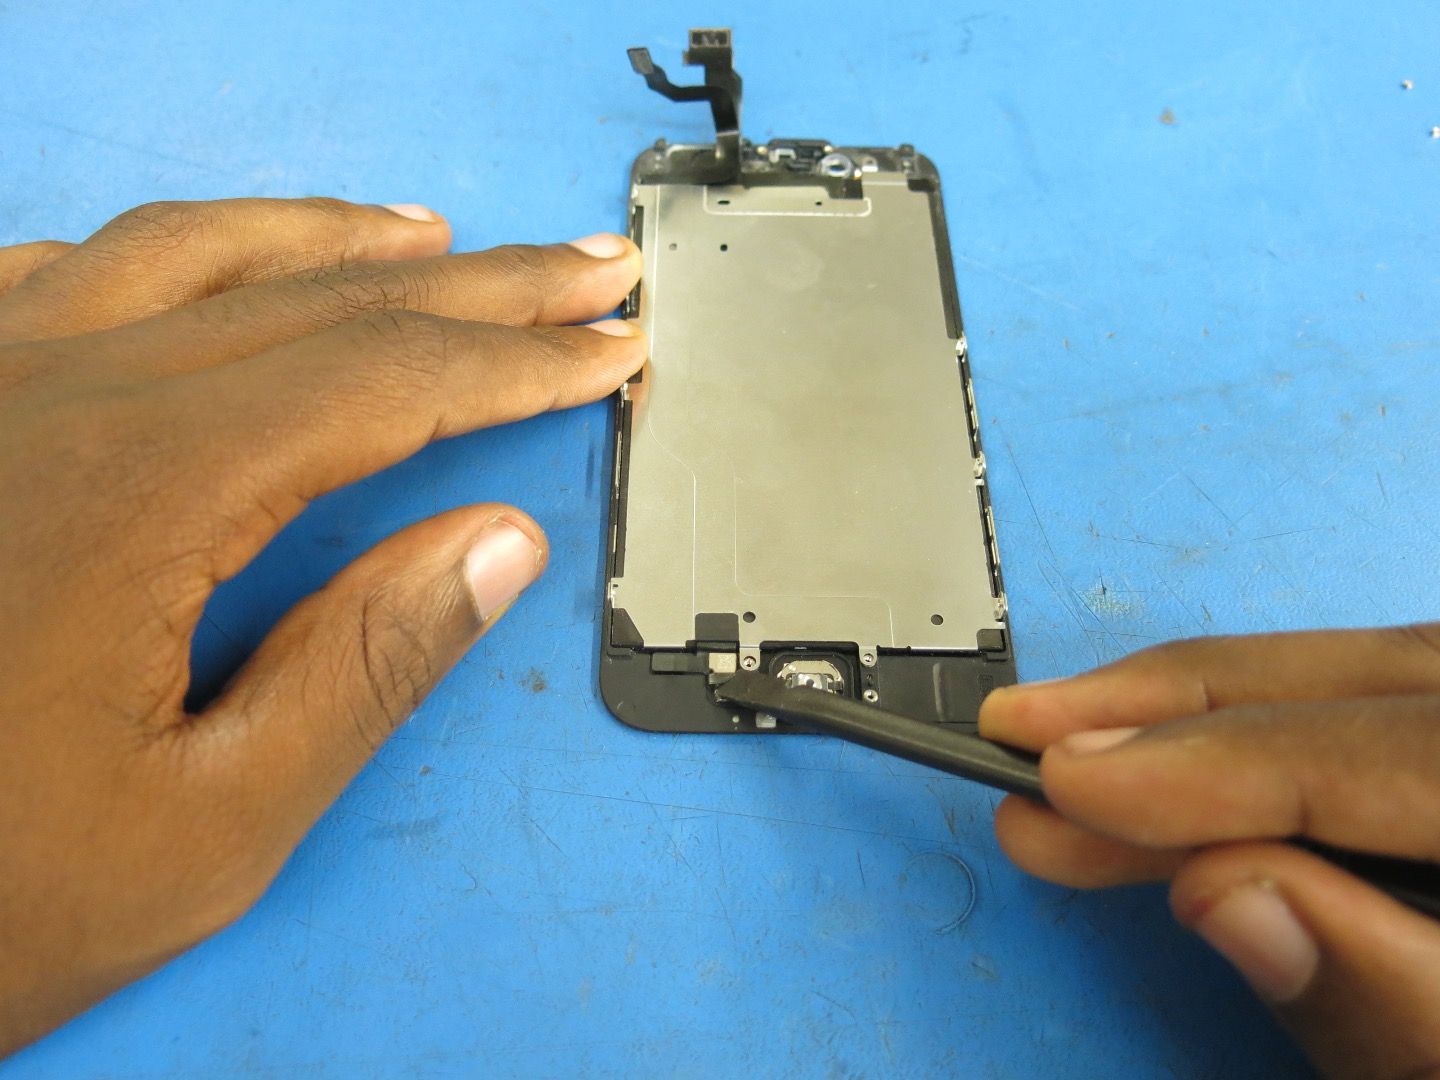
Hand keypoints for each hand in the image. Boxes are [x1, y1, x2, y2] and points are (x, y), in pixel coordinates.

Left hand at [0, 198, 643, 1052]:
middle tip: (583, 266)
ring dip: (335, 241)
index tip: (613, 346)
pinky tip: (222, 263)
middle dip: (475, 284)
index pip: (386, 380)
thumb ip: (364, 672)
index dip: (521, 358)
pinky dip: (181, 254)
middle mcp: (48, 394)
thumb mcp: (203, 831)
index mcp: (136, 490)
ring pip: (189, 254)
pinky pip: (60, 273)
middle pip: (314, 298)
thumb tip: (498, 544)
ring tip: (438, 238)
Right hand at [980, 626, 1439, 1078]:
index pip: (1397, 751)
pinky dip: (1261, 744)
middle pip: (1381, 681)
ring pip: (1369, 680)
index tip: (1072, 778)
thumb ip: (1397, 1003)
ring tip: (1068, 748)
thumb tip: (1223, 893)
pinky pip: (1377, 720)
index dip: (1220, 764)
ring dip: (1199, 718)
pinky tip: (1175, 769)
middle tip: (1030, 732)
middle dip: (1179, 708)